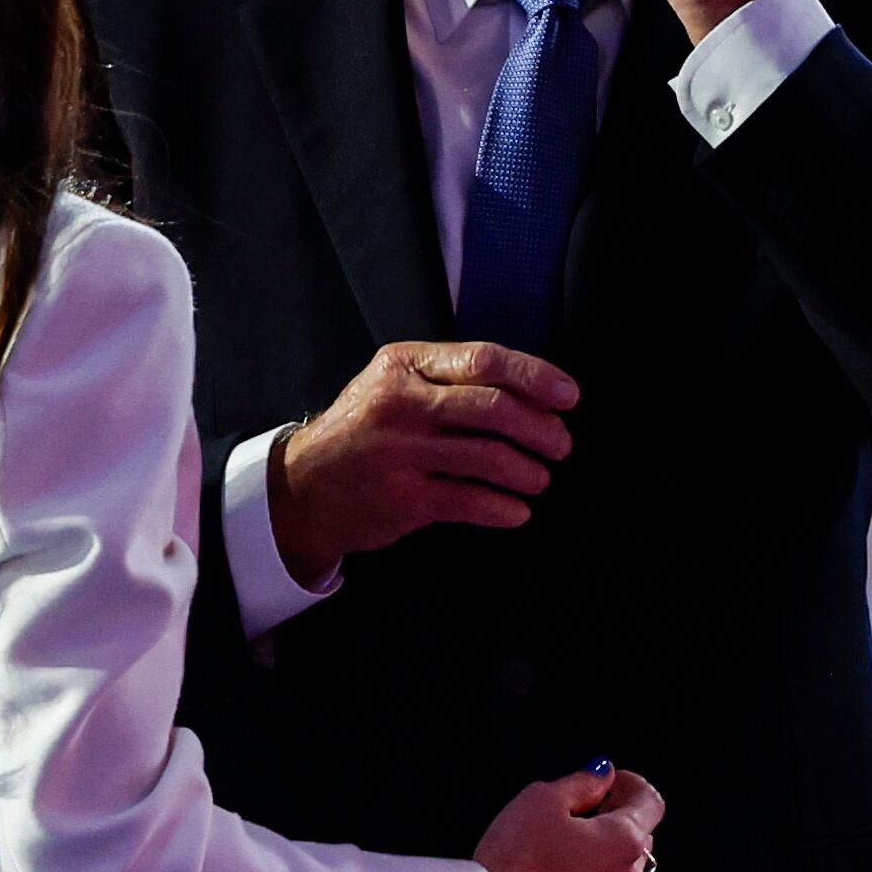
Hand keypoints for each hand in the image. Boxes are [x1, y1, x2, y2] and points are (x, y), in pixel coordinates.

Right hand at [268, 342, 578, 585]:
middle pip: (493, 408)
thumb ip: (448, 380)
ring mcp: (400, 452)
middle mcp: (401, 404)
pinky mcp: (403, 498)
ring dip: (528, 471)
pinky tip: (517, 511)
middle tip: (561, 444)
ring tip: (539, 479)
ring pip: (488, 457)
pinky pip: (471, 501)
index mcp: (404, 365)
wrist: (302, 488)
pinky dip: (505, 508)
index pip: (484, 360)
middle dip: (541, 428)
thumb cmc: (361, 432)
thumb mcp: (392, 386)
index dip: (535, 377)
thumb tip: (530, 393)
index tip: (569, 395)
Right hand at [475, 767, 664, 871]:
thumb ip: (582, 782)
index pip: (651, 803)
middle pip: (638, 842)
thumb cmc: (511, 859)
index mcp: (623, 840)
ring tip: (561, 860)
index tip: (612, 785)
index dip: (631, 786)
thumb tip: (603, 775)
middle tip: (579, 818)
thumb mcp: (541, 799)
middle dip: (615, 825)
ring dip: (603, 866)